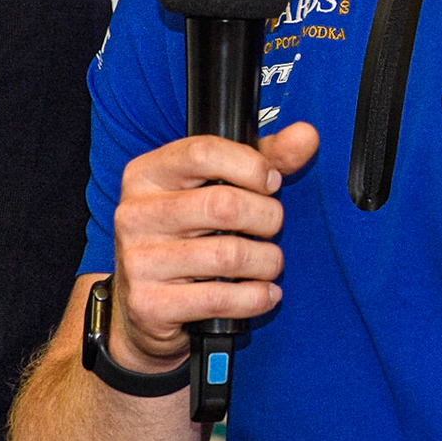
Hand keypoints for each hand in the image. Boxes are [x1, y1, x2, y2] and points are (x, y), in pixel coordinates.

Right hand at [107, 122, 318, 371]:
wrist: (144, 305)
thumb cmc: (193, 232)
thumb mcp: (224, 184)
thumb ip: (267, 156)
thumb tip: (306, 135)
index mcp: (148, 174)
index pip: (204, 152)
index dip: (252, 166)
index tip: (271, 183)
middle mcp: (135, 214)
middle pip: (224, 205)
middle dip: (267, 217)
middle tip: (272, 226)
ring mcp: (138, 261)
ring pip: (228, 255)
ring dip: (267, 261)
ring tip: (269, 262)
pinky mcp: (149, 305)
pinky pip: (221, 298)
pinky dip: (256, 297)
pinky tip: (264, 293)